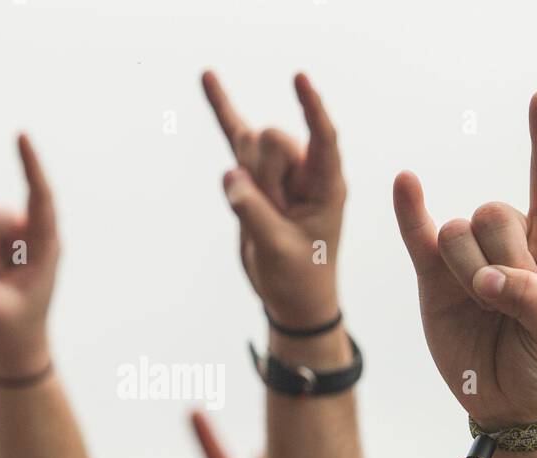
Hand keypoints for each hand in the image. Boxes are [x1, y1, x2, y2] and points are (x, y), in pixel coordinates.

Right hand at [202, 72, 344, 328]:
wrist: (292, 299)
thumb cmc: (299, 277)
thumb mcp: (279, 250)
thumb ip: (254, 213)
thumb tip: (230, 175)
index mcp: (328, 185)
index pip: (324, 137)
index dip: (312, 108)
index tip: (299, 78)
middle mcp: (306, 169)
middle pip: (274, 142)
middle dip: (263, 176)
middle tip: (275, 217)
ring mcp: (279, 170)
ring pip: (250, 149)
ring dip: (248, 181)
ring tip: (266, 215)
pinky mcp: (253, 176)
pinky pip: (236, 136)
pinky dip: (222, 109)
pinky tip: (208, 78)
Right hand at [393, 92, 536, 428]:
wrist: (510, 403)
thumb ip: (530, 298)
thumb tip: (485, 281)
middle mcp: (511, 240)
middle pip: (496, 212)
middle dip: (502, 257)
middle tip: (508, 300)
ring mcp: (468, 257)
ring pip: (458, 231)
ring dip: (468, 270)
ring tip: (481, 305)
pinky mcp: (433, 277)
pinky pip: (418, 235)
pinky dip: (410, 210)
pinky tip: (406, 183)